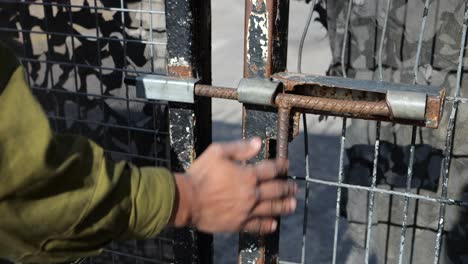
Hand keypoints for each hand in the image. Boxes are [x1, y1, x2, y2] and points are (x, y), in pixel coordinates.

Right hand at [170, 138, 296, 234]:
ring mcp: (246, 210)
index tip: (286, 165)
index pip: (271, 169)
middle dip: (287, 188)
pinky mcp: (238, 224)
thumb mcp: (217, 152)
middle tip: (294, 187)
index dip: (281, 166)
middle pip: (276, 190)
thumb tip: (257, 142)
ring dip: (284, 206)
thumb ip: (239, 148)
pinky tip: (273, 224)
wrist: (186, 200)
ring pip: (271, 208)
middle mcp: (251, 193)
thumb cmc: (200, 174)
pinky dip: (267, 225)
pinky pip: (257, 226)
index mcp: (247, 174)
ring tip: (292, 205)